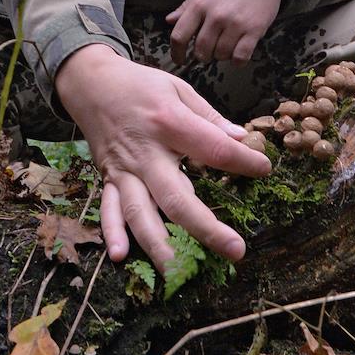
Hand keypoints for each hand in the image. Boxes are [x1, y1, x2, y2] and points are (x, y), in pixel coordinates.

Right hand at [54, 45, 270, 270]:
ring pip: (140, 212)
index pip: (212, 148)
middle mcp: (145, 152)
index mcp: (168, 122)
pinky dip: (113, 232)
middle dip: (205, 227)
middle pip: (175, 196)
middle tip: (236, 250)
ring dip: (159, 245)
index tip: (264, 169)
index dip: (242, 161)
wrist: (91, 82)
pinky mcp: (108, 178)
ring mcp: (124, 169)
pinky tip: (121, 256)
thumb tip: (240, 138)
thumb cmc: (140, 85)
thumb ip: (209, 117)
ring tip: (179, 271)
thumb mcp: (179, 88)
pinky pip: (109, 209)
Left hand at [166, 0, 281, 65]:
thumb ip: (186, 6)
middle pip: (201, 50)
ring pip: (221, 55)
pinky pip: (241, 56)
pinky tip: (238, 53)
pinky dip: (237, 60)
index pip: (179, 36)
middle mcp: (216, 15)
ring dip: (221, 55)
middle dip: (203, 55)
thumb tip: (169, 21)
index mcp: (200, 4)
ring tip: (225, 46)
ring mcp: (235, 24)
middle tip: (208, 51)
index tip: (180, 59)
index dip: (176, 52)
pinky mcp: (254, 30)